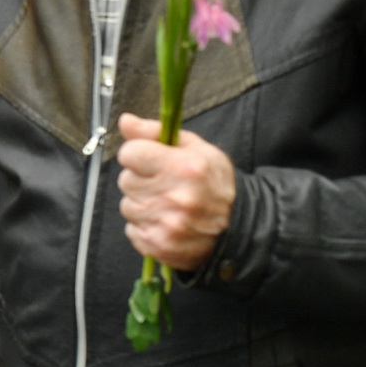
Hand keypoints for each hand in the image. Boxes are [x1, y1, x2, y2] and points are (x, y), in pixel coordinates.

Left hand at [116, 112, 235, 271]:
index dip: (137, 154)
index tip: (150, 160)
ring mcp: (167, 225)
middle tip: (165, 185)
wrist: (241, 229)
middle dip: (141, 180)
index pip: (130, 153)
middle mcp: (175, 197)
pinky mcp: (160, 246)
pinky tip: (166, 222)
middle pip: (126, 180)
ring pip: (127, 206)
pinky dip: (145, 227)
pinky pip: (132, 230)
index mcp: (183, 168)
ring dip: (142, 204)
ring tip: (168, 205)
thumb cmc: (216, 185)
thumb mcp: (196, 149)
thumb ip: (155, 132)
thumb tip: (125, 120)